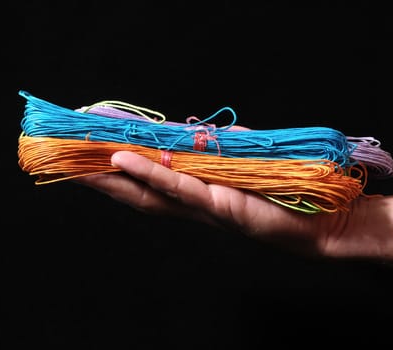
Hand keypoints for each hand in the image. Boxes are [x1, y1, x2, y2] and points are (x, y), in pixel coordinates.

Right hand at [73, 151, 370, 256]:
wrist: (326, 219)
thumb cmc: (291, 190)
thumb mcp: (250, 162)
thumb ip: (223, 150)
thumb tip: (202, 134)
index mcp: (202, 195)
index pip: (150, 181)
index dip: (117, 166)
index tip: (91, 145)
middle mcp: (197, 205)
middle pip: (139, 192)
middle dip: (99, 177)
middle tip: (66, 157)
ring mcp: (206, 207)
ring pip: (149, 193)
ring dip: (112, 177)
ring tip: (78, 162)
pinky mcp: (222, 206)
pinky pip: (179, 188)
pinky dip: (150, 174)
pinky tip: (123, 161)